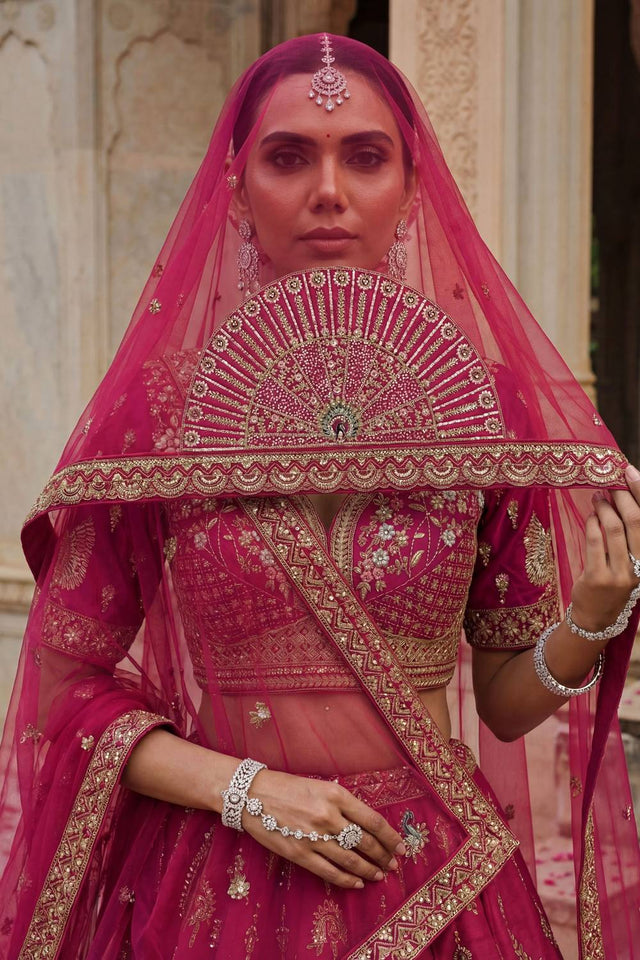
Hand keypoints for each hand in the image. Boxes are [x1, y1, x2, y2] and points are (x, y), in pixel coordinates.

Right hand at [241, 768, 405, 888]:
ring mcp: (314, 837)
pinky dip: (347, 879)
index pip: (373, 821)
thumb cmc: (288, 787)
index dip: (391, 837)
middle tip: (393, 864)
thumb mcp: (320, 785)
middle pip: (366, 843)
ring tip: (378, 875)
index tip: (401, 846)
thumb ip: (343, 803)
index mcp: (336, 795)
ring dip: (369, 870)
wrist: (253, 795)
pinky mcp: (300, 853)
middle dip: (383, 856)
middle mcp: (329, 816)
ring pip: (351, 860)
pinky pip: (330, 872)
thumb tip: (367, 825)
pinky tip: (357, 882)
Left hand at [570, 465, 639, 633]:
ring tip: (597, 496)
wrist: (597, 617)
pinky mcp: (599, 577)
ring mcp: (621, 573)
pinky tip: (590, 516)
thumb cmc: (614, 581)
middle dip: (623, 495)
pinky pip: (594, 541)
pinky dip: (591, 523)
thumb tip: (620, 496)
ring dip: (604, 507)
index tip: (629, 471)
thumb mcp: (630, 560)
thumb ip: (629, 534)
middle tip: (610, 481)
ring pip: (614, 528)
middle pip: (636, 520)